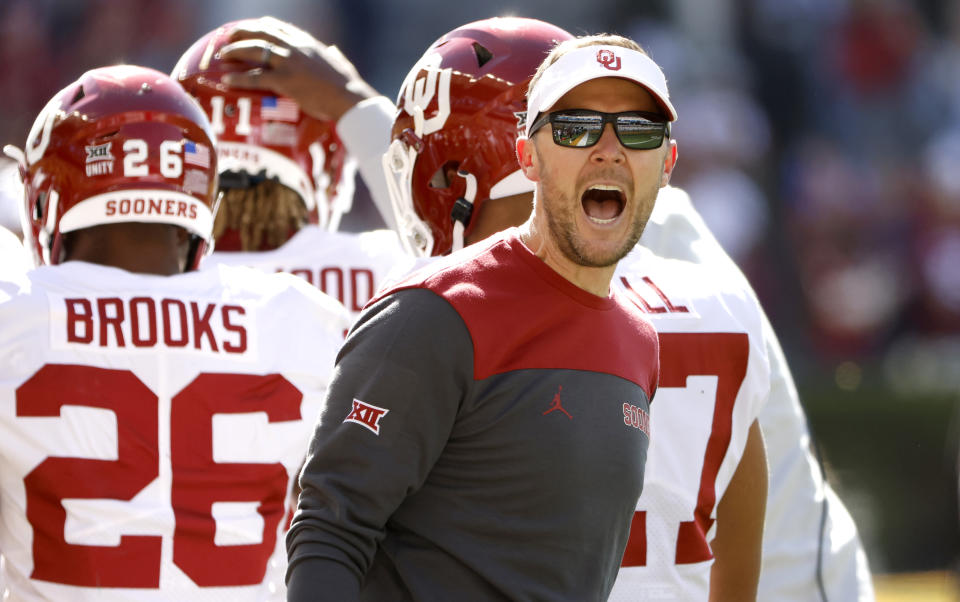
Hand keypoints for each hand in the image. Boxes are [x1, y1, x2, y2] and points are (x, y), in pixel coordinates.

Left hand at [218, 16, 379, 121]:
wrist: (348, 98)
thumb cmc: (348, 84)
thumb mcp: (341, 62)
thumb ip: (334, 54)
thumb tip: (334, 51)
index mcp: (307, 43)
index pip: (279, 27)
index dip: (262, 26)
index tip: (252, 27)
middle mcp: (295, 48)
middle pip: (261, 33)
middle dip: (241, 33)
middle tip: (228, 38)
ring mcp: (289, 63)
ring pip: (254, 50)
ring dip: (235, 51)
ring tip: (222, 55)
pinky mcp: (285, 81)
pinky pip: (256, 77)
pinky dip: (239, 77)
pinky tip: (227, 78)